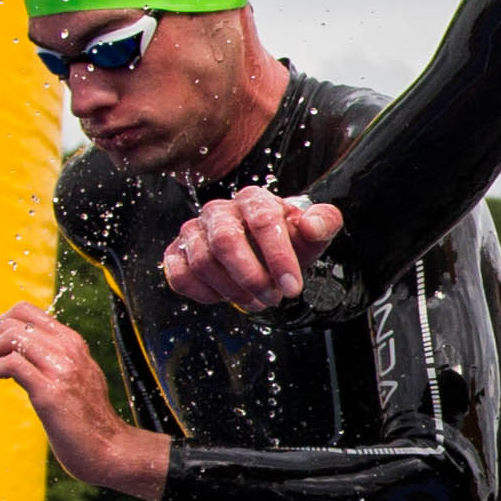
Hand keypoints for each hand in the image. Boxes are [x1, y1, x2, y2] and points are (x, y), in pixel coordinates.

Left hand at [0, 304, 169, 496]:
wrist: (111, 450)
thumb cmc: (88, 422)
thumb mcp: (76, 379)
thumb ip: (56, 362)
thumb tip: (21, 356)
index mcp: (72, 342)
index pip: (24, 310)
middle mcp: (68, 348)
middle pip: (11, 320)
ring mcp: (60, 368)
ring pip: (8, 338)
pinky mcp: (50, 391)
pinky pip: (9, 364)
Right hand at [163, 188, 344, 307]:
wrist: (260, 249)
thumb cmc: (285, 239)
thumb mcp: (312, 232)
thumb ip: (324, 223)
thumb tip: (312, 226)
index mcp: (253, 199)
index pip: (262, 221)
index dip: (279, 257)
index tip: (292, 287)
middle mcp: (219, 211)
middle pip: (225, 242)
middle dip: (252, 278)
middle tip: (272, 298)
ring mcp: (194, 231)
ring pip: (203, 262)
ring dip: (232, 291)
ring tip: (256, 301)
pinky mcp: (177, 253)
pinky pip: (179, 275)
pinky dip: (203, 294)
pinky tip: (224, 297)